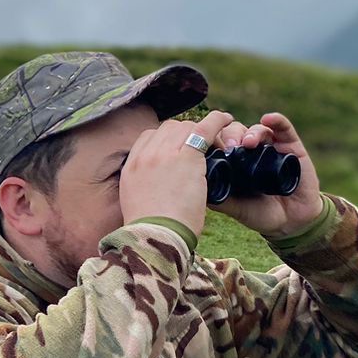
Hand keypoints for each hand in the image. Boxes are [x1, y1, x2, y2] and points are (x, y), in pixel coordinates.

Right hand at [119, 110, 234, 238]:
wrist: (156, 238)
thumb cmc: (152, 232)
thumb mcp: (136, 205)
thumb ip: (144, 189)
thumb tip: (156, 189)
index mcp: (131, 167)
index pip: (149, 137)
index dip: (167, 139)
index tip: (179, 147)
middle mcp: (145, 156)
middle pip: (168, 128)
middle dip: (185, 133)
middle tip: (201, 145)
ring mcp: (164, 154)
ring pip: (186, 127)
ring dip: (201, 131)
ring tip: (217, 138)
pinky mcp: (186, 156)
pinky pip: (204, 129)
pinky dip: (217, 121)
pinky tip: (226, 119)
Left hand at [210, 111, 322, 237]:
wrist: (292, 222)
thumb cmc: (261, 214)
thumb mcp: (236, 208)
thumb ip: (220, 199)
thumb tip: (199, 190)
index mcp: (234, 162)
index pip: (221, 142)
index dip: (214, 140)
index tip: (211, 148)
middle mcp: (251, 151)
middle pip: (237, 132)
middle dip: (231, 135)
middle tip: (229, 147)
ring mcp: (272, 147)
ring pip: (258, 129)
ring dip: (251, 132)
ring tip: (248, 142)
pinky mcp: (292, 146)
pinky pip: (284, 128)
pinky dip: (277, 120)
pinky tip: (269, 119)